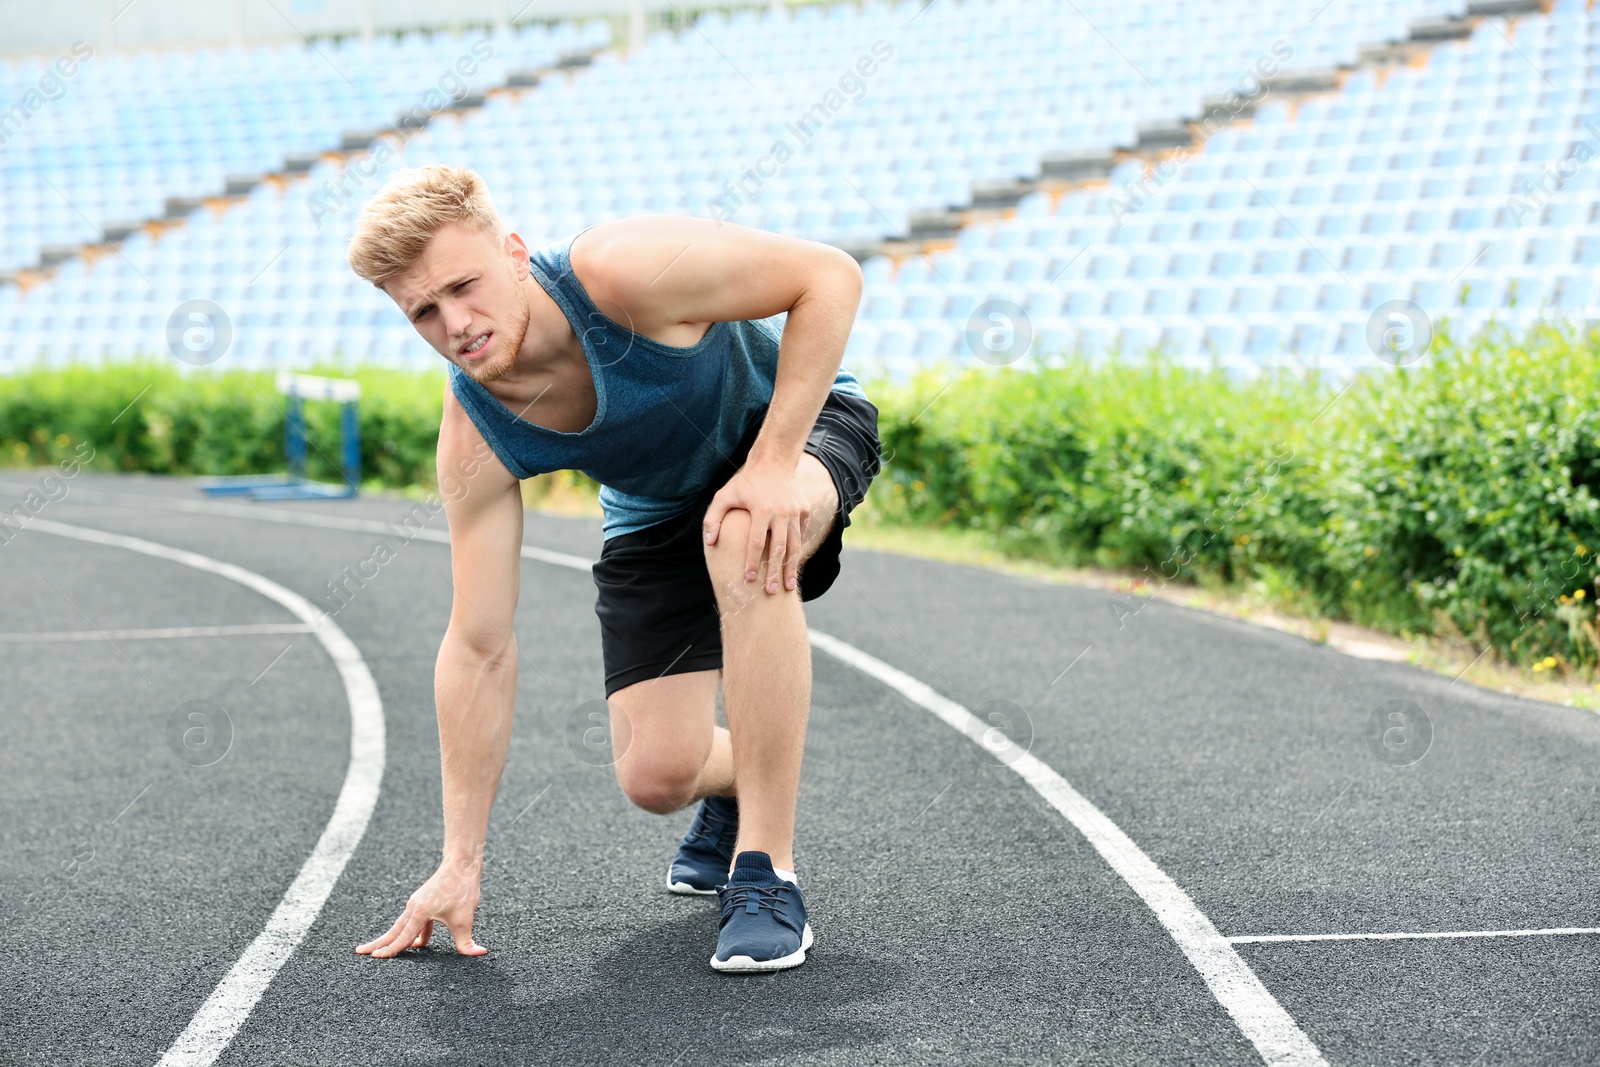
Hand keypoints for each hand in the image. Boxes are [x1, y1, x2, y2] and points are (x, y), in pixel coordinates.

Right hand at [355, 857, 486, 958]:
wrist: (462, 864)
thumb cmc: (462, 889)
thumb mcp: (466, 919)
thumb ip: (467, 941)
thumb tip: (480, 953)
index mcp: (419, 912)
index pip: (402, 937)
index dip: (390, 950)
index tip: (375, 957)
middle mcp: (414, 907)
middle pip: (393, 931)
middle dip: (377, 943)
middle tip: (359, 951)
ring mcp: (417, 903)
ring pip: (402, 926)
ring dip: (393, 939)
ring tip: (380, 949)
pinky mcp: (424, 902)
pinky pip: (415, 921)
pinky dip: (413, 933)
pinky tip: (419, 943)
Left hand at [703, 457, 809, 594]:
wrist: (774, 462)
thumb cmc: (745, 482)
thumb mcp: (724, 495)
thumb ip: (713, 518)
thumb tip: (710, 542)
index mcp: (762, 509)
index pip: (756, 542)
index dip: (752, 562)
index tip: (749, 579)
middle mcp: (781, 512)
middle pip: (779, 549)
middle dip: (775, 572)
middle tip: (771, 592)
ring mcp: (796, 512)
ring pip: (795, 545)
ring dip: (791, 568)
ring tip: (788, 587)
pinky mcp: (805, 511)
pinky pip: (801, 535)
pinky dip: (797, 551)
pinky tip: (792, 567)